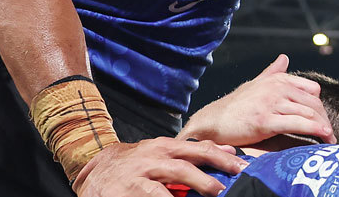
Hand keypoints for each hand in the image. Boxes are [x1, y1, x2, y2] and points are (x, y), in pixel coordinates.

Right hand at [72, 138, 245, 196]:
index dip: (224, 155)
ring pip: (178, 171)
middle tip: (239, 175)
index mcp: (166, 147)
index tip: (245, 164)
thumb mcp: (159, 157)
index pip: (200, 147)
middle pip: (194, 155)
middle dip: (218, 164)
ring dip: (200, 181)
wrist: (93, 174)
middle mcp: (157, 154)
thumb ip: (189, 156)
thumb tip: (226, 154)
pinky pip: (155, 194)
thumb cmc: (132, 168)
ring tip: (218, 191)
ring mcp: (144, 169)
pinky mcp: (132, 186)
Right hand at [179, 54, 334, 145]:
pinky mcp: (266, 120)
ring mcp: (271, 103)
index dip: (320, 106)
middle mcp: (276, 88)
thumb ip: (272, 73)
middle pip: (313, 103)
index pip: (311, 90)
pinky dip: (315, 130)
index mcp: (276, 80)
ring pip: (308, 113)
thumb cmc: (234, 106)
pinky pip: (298, 124)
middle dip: (325, 119)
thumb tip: (284, 58)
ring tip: (331, 139)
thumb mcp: (255, 85)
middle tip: (331, 134)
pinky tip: (323, 136)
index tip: (324, 119)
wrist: (213, 121)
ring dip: (324, 127)